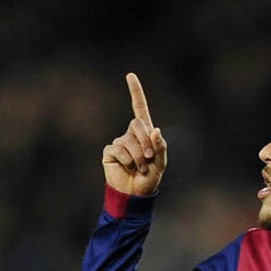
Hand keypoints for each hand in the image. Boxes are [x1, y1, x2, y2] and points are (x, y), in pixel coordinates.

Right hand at [103, 73, 167, 195]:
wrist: (135, 194)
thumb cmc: (150, 178)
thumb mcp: (161, 163)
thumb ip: (160, 147)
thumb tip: (156, 130)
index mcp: (144, 133)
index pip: (139, 108)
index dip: (135, 92)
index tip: (130, 75)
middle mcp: (130, 134)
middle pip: (137, 124)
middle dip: (145, 142)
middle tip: (149, 159)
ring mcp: (119, 142)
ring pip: (129, 141)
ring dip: (138, 157)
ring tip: (139, 168)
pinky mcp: (109, 152)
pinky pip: (118, 150)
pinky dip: (127, 160)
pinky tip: (127, 168)